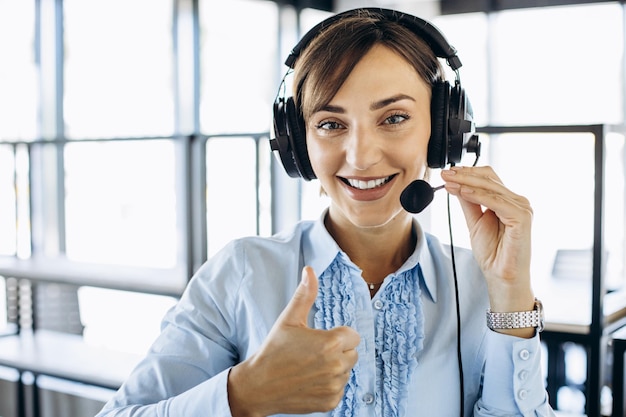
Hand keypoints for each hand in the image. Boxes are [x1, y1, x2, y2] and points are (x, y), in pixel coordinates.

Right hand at [228, 266, 360, 416]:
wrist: (258, 386)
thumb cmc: (273, 350)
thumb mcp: (289, 319)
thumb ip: (305, 294)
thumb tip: (310, 270)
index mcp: (331, 343)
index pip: (353, 335)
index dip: (337, 335)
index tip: (320, 339)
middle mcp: (337, 366)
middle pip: (352, 353)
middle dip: (338, 351)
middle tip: (313, 353)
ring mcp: (334, 386)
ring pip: (347, 371)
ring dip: (334, 368)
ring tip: (309, 367)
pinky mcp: (331, 402)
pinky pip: (340, 389)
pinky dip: (329, 386)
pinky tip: (309, 381)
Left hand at [441, 166, 535, 324]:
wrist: (501, 276)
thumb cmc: (493, 253)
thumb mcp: (474, 222)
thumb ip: (469, 203)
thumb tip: (456, 184)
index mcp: (508, 201)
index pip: (488, 178)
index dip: (468, 172)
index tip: (447, 173)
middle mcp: (518, 202)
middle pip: (489, 179)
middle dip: (464, 174)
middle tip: (444, 173)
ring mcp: (522, 209)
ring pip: (491, 187)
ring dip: (467, 182)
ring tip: (448, 181)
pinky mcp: (522, 218)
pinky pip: (496, 201)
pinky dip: (477, 194)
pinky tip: (462, 191)